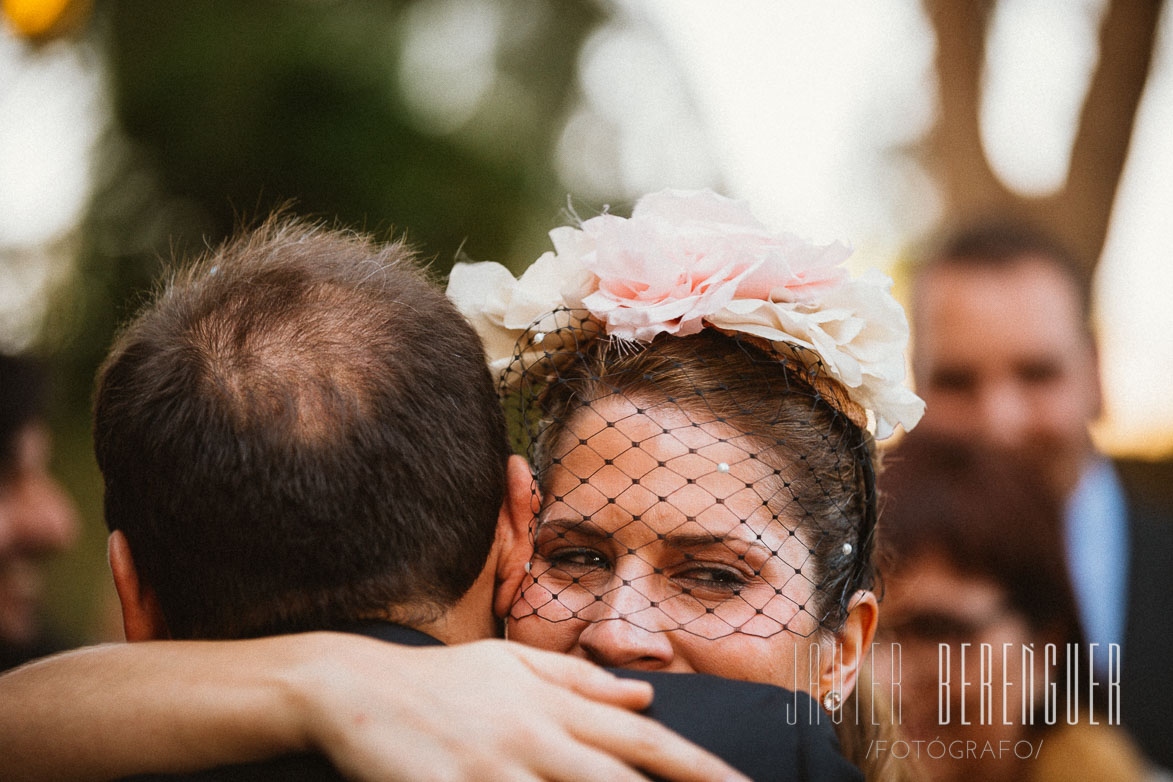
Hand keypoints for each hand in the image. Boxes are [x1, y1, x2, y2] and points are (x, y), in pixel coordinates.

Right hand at [289, 635, 747, 781]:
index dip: (692, 762)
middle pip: (619, 772)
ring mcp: (496, 764)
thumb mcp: (513, 662)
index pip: (638, 734)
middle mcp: (534, 732)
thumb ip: (580, 678)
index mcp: (552, 701)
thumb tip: (644, 690)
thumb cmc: (442, 679)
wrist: (356, 690)